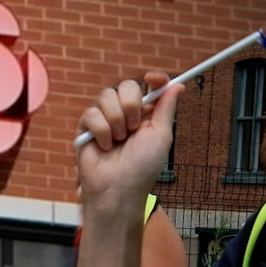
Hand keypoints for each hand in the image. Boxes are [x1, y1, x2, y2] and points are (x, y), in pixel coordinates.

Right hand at [75, 72, 182, 214]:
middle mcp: (126, 114)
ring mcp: (105, 119)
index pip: (150, 86)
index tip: (152, 79)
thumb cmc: (143, 167)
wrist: (119, 188)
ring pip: (106, 96)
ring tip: (119, 141)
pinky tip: (105, 146)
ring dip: (116, 120)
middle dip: (131, 104)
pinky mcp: (87, 127)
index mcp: (147, 114)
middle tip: (134, 127)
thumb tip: (178, 85)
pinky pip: (91, 113)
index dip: (154, 78)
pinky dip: (101, 131)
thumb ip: (166, 108)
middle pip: (126, 85)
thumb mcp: (161, 136)